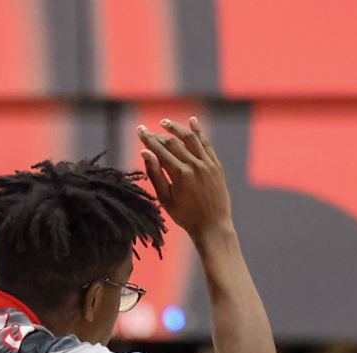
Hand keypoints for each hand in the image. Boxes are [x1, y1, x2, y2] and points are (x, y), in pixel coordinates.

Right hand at [137, 116, 232, 239]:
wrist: (212, 226)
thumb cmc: (185, 216)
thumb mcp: (165, 199)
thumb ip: (155, 174)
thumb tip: (145, 153)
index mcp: (180, 174)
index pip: (160, 150)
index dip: (148, 139)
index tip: (140, 129)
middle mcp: (194, 165)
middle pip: (174, 143)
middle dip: (159, 135)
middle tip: (149, 132)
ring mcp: (207, 164)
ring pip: (191, 139)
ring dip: (177, 128)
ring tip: (166, 123)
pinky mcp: (216, 165)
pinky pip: (206, 144)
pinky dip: (199, 132)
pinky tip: (192, 121)